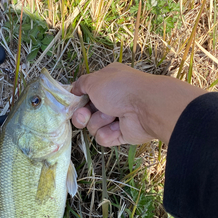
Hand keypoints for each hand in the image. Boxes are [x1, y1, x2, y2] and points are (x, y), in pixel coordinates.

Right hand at [71, 62, 205, 145]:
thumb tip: (73, 89)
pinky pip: (104, 137)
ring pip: (93, 126)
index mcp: (106, 82)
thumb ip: (80, 84)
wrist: (145, 107)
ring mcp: (116, 117)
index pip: (86, 92)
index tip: (72, 103)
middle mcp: (111, 99)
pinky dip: (107, 133)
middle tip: (85, 115)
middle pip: (86, 112)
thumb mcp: (94, 80)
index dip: (77, 99)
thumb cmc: (119, 88)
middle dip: (82, 115)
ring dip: (98, 122)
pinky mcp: (121, 134)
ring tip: (110, 116)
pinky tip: (117, 127)